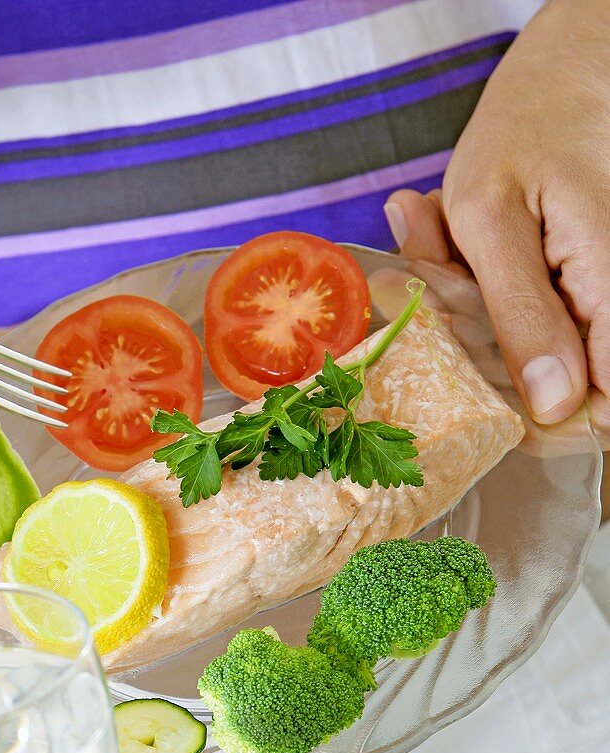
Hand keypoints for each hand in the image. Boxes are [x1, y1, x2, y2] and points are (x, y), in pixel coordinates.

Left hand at [383, 0, 609, 435]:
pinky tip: (445, 242)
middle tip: (429, 274)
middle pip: (554, 386)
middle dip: (474, 343)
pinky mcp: (574, 294)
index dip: (535, 413)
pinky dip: (472, 293)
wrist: (570, 70)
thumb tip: (553, 407)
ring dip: (465, 312)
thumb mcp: (494, 216)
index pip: (599, 410)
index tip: (470, 372)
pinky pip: (522, 321)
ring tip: (436, 241)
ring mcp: (596, 301)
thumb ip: (523, 315)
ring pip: (528, 354)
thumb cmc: (532, 124)